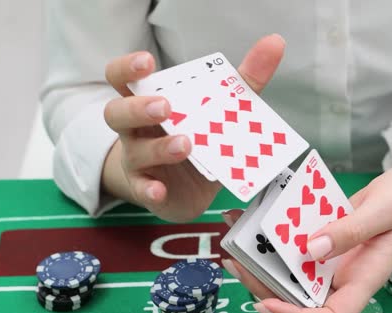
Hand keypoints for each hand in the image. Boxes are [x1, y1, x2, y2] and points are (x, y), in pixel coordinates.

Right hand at [101, 35, 285, 222]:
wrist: (185, 189)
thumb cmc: (199, 140)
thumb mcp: (223, 110)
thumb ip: (245, 80)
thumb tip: (274, 43)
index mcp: (148, 101)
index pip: (122, 78)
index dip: (128, 68)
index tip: (147, 63)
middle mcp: (136, 129)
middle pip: (117, 112)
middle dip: (138, 107)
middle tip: (166, 106)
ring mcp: (138, 160)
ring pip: (135, 151)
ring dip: (158, 147)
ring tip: (185, 144)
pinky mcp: (148, 189)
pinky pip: (143, 190)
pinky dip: (151, 190)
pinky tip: (160, 190)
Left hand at [223, 165, 391, 312]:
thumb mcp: (388, 208)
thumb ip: (353, 229)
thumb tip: (312, 249)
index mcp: (365, 279)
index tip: (266, 303)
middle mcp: (344, 278)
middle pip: (300, 302)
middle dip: (264, 289)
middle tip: (236, 262)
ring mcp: (332, 263)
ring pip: (290, 279)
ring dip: (259, 267)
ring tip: (233, 244)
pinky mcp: (322, 245)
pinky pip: (293, 251)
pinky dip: (270, 241)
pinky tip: (247, 222)